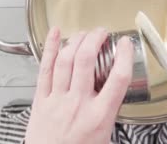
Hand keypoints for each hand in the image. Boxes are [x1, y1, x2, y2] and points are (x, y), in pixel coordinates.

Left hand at [25, 27, 133, 143]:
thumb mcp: (105, 138)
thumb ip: (110, 113)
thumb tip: (117, 94)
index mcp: (99, 116)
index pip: (118, 78)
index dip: (124, 56)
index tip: (126, 44)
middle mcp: (78, 104)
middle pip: (86, 60)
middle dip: (95, 39)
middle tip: (102, 33)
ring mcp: (57, 101)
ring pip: (65, 61)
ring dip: (76, 41)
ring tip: (85, 33)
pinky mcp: (40, 100)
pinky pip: (45, 69)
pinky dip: (50, 48)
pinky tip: (56, 34)